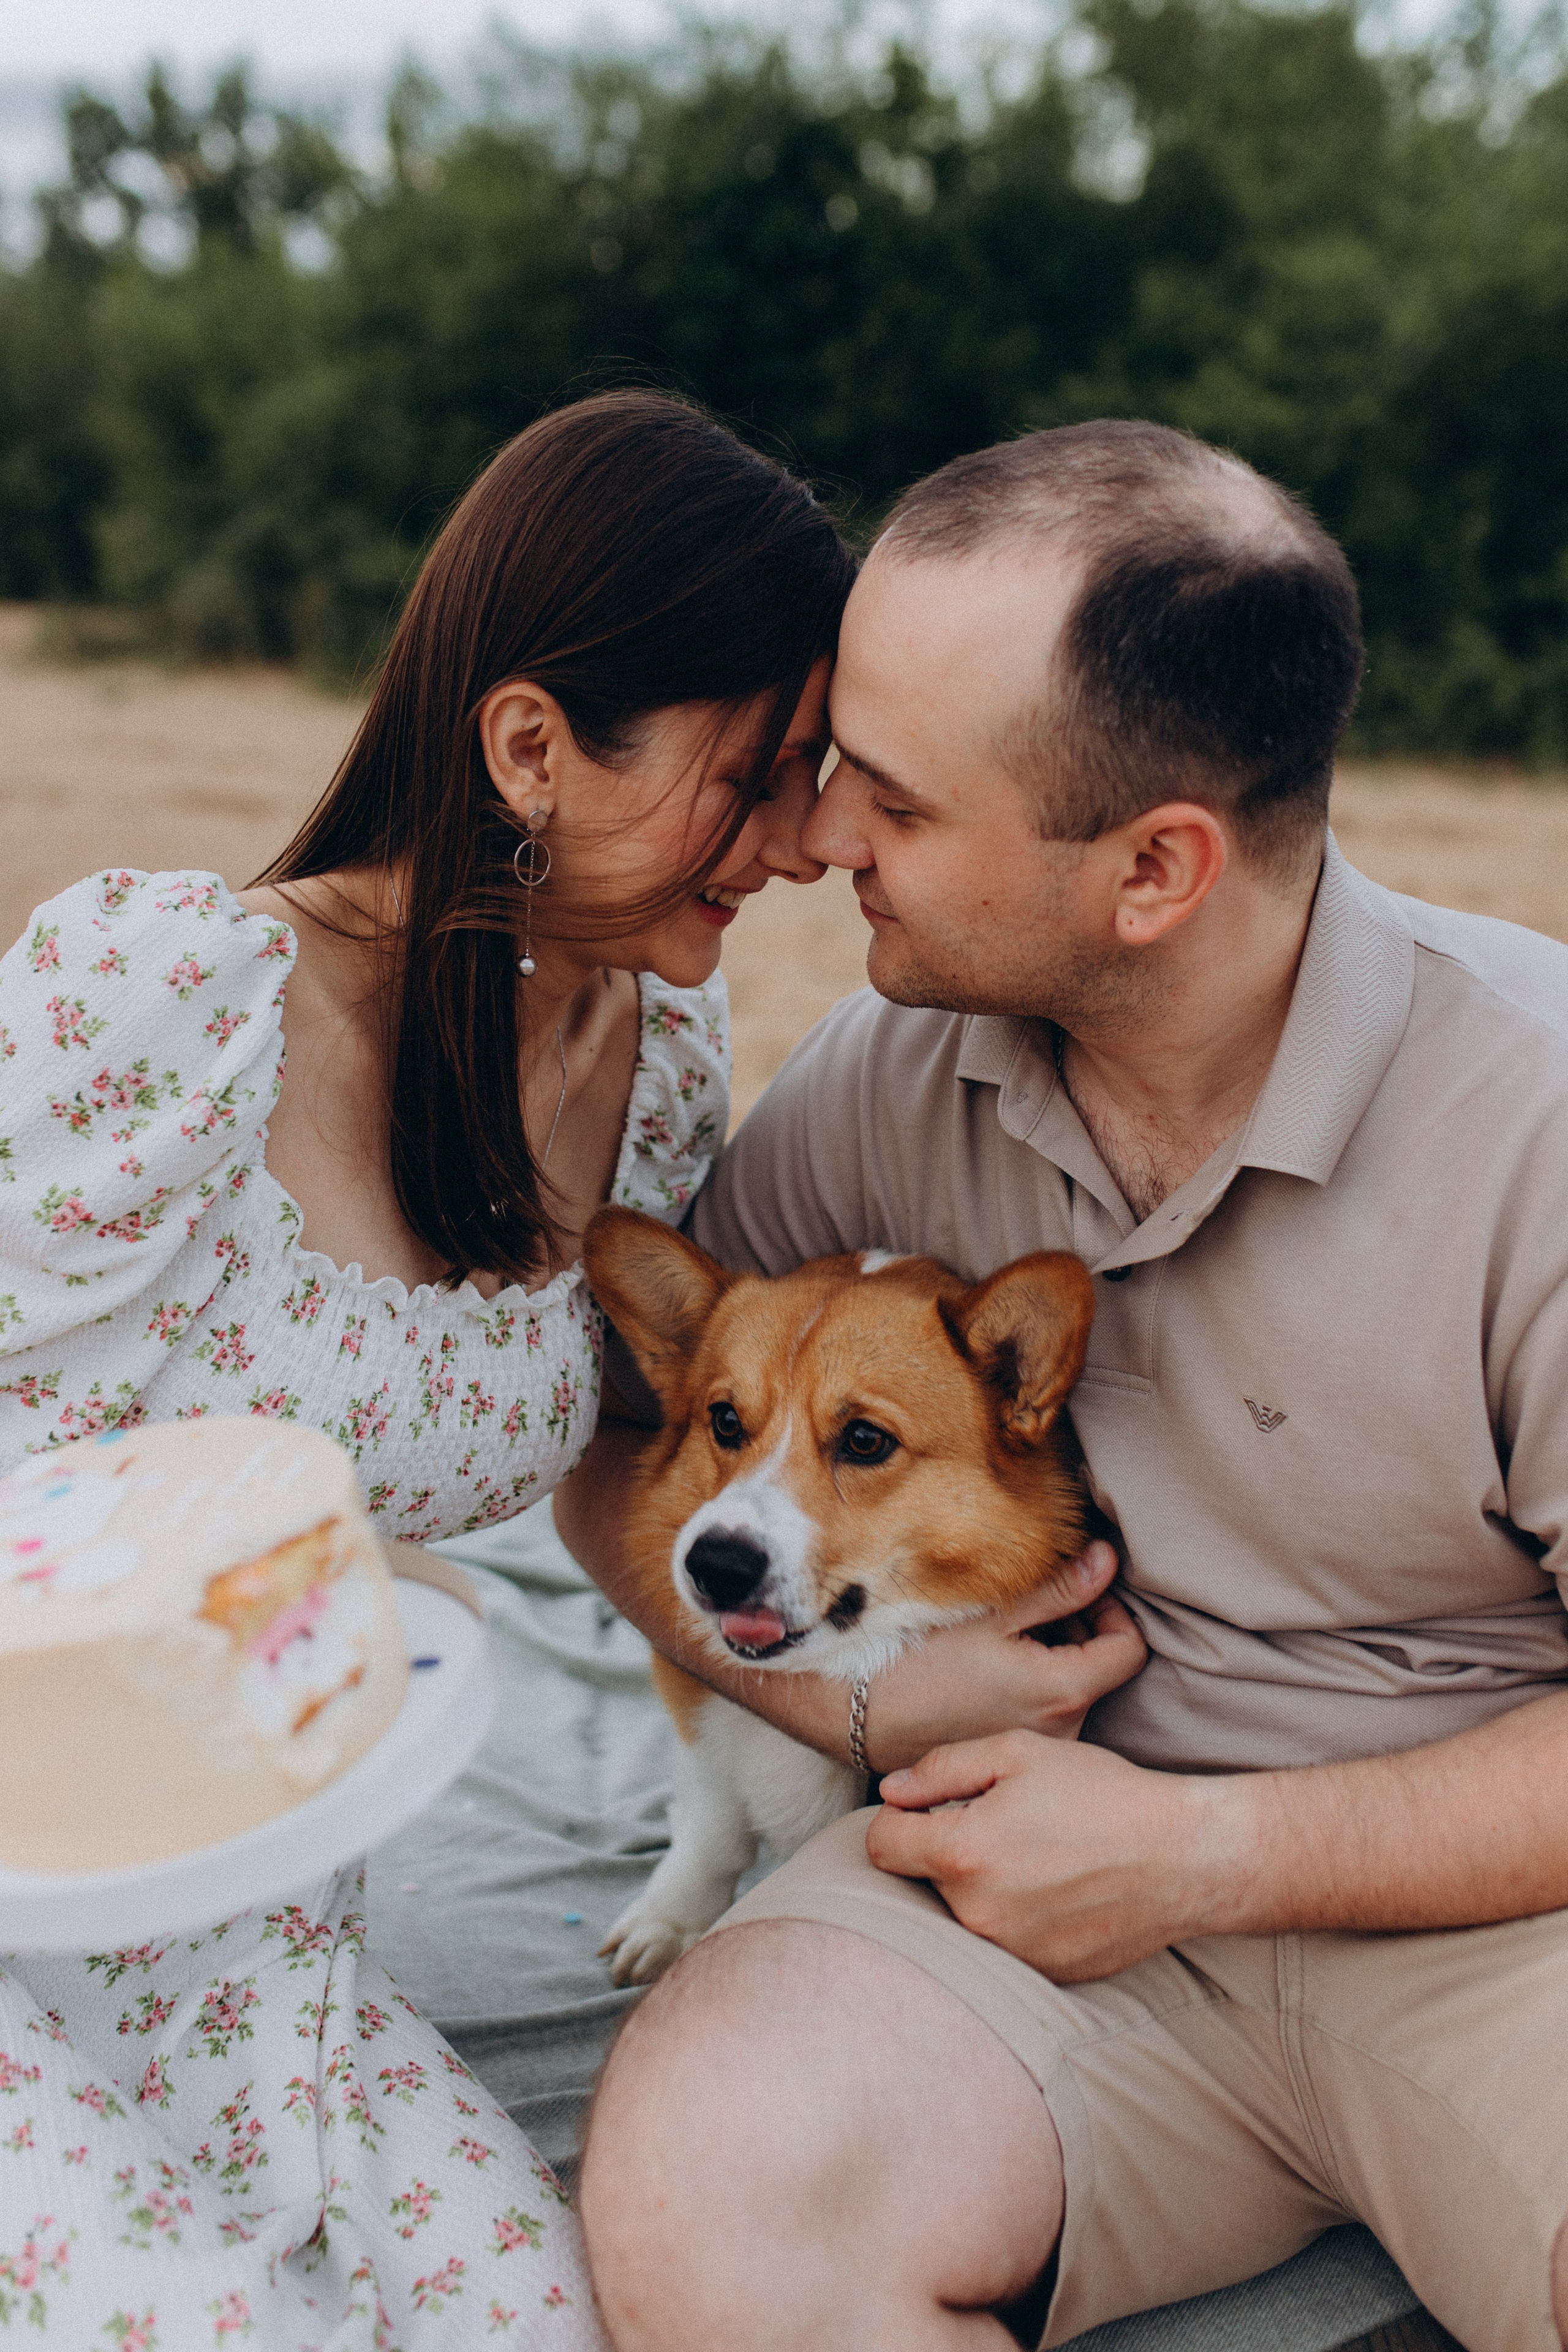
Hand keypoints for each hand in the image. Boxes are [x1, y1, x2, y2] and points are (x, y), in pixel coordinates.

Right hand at [858, 1540, 1146, 1774]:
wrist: (859, 1714)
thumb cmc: (920, 1658)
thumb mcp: (994, 1613)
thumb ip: (1060, 1588)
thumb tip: (1108, 1560)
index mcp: (1063, 1691)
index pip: (1130, 1649)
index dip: (1112, 1610)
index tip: (1078, 1591)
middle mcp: (1063, 1731)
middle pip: (1099, 1668)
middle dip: (1076, 1630)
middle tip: (1028, 1606)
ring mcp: (1038, 1750)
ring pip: (1070, 1689)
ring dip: (1052, 1656)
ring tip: (1000, 1636)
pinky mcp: (1012, 1756)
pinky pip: (1044, 1713)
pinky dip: (1031, 1685)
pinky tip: (987, 1670)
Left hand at [867, 1729, 1243, 1981]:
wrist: (1183, 1856)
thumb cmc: (1101, 1794)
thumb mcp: (1018, 1753)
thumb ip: (942, 1768)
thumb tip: (892, 1792)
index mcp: (963, 1854)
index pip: (882, 1845)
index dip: (899, 1818)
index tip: (929, 1808)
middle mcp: (978, 1915)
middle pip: (923, 1880)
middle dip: (945, 1850)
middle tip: (1001, 1824)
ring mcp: (1011, 1953)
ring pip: (963, 1912)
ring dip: (980, 1885)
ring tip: (1037, 1855)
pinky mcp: (1044, 1974)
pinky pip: (1004, 1941)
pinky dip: (1017, 1916)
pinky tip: (1059, 1890)